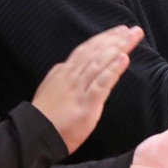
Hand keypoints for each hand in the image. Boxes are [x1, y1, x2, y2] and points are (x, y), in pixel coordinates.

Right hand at [31, 25, 144, 153]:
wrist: (33, 137)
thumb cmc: (44, 116)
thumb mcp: (49, 89)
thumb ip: (59, 76)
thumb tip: (65, 64)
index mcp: (64, 73)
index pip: (87, 50)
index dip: (104, 38)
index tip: (120, 30)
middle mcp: (72, 78)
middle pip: (96, 53)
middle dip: (116, 40)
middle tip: (134, 29)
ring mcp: (79, 90)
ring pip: (100, 64)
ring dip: (118, 48)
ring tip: (133, 37)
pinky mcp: (86, 105)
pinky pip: (101, 84)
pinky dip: (112, 70)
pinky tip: (124, 59)